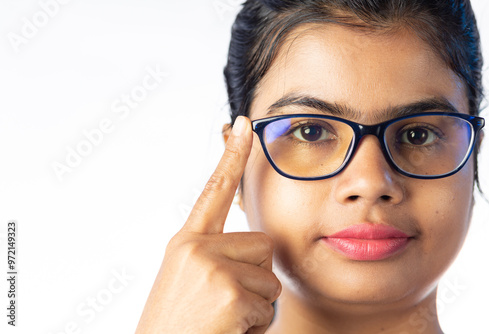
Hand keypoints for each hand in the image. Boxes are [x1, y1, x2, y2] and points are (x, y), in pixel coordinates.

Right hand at [136, 116, 280, 333]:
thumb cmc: (178, 326)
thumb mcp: (187, 281)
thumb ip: (214, 255)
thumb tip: (255, 242)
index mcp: (186, 242)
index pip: (215, 189)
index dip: (232, 156)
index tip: (244, 125)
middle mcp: (197, 247)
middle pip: (264, 243)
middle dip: (257, 276)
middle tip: (227, 302)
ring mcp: (212, 267)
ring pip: (270, 278)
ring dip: (257, 305)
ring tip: (224, 320)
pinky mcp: (229, 291)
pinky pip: (268, 306)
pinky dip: (254, 327)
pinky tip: (227, 333)